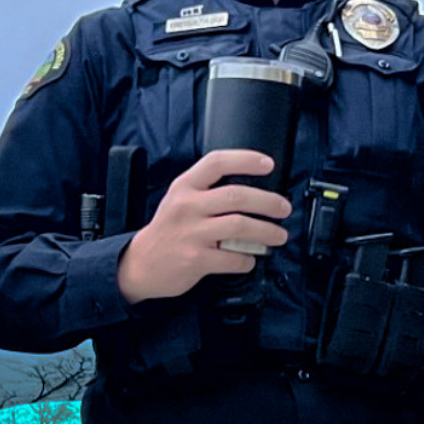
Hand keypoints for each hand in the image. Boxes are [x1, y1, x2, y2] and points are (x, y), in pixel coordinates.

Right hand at [116, 150, 291, 302]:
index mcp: (184, 187)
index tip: (268, 164)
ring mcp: (192, 233)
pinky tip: (251, 258)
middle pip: (237, 196)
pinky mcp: (196, 259)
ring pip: (240, 226)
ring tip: (279, 235)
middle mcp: (187, 207)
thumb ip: (207, 191)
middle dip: (268, 202)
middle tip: (283, 208)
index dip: (246, 160)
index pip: (217, 162)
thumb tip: (250, 191)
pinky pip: (233, 258)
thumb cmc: (167, 231)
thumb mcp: (178, 200)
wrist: (140, 264)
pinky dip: (248, 259)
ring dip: (267, 232)